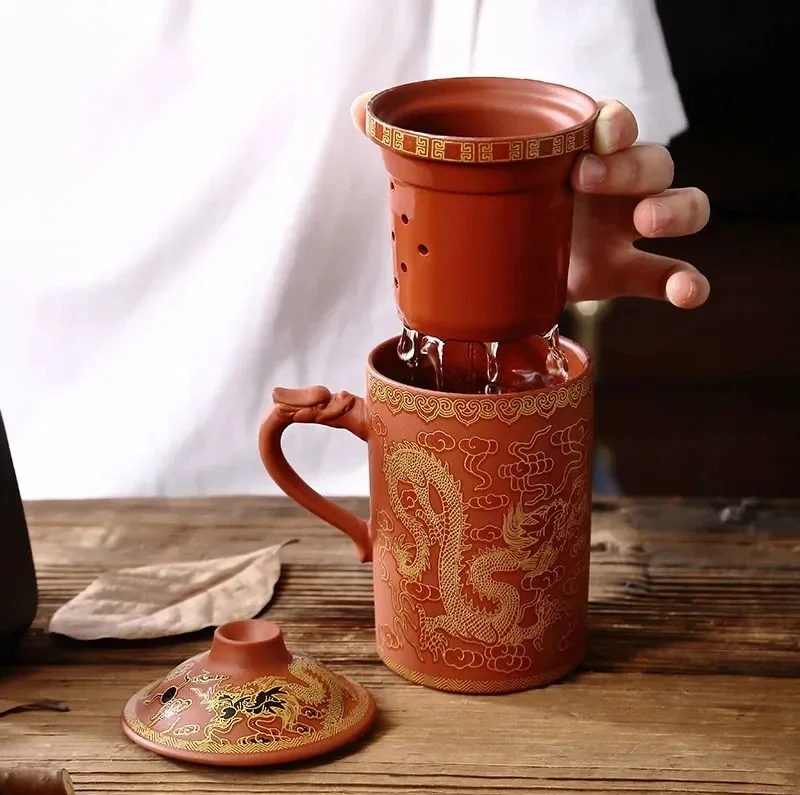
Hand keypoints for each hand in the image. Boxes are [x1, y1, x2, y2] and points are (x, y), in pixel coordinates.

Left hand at [350, 93, 709, 309]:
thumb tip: (360, 112)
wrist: (512, 270)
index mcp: (574, 154)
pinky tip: (690, 292)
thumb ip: (423, 150)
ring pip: (681, 202)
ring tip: (647, 223)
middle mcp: (612, 184)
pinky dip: (689, 279)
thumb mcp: (468, 185)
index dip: (612, 122)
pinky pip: (671, 272)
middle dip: (629, 166)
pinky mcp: (629, 273)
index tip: (593, 134)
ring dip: (675, 208)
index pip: (610, 122)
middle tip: (588, 181)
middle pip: (649, 158)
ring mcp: (626, 228)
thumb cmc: (496, 214)